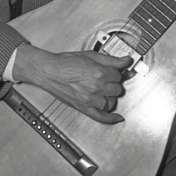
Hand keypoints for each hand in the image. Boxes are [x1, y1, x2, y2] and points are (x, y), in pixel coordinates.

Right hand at [13, 45, 131, 123]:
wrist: (49, 71)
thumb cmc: (66, 63)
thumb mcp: (91, 56)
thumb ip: (111, 59)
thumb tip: (126, 60)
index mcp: (99, 74)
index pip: (118, 75)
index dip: (115, 71)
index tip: (111, 70)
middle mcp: (96, 88)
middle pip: (117, 89)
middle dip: (113, 83)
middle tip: (106, 78)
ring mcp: (90, 100)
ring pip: (111, 102)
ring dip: (110, 96)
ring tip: (104, 89)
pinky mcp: (84, 108)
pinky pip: (101, 117)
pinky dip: (111, 118)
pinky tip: (118, 117)